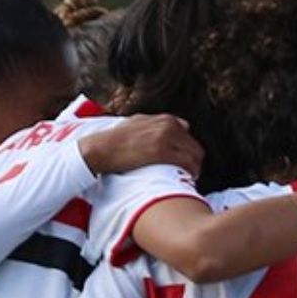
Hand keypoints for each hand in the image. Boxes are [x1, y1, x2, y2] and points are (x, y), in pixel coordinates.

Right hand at [78, 114, 202, 176]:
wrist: (101, 148)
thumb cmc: (117, 139)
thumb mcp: (139, 123)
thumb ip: (158, 123)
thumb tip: (180, 126)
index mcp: (165, 119)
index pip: (189, 135)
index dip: (189, 149)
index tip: (185, 160)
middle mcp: (168, 125)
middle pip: (195, 146)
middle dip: (194, 160)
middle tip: (191, 172)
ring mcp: (165, 137)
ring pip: (194, 155)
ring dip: (195, 168)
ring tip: (190, 177)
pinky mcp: (161, 151)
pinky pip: (186, 162)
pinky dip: (190, 171)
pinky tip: (187, 178)